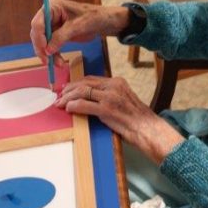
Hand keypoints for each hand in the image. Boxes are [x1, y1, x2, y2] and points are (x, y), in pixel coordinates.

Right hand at [30, 0, 129, 64]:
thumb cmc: (93, 17)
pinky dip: (53, 55)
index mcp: (53, 6)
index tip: (45, 50)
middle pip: (37, 33)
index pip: (38, 22)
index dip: (39, 38)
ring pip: (42, 42)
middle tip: (47, 62)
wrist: (104, 22)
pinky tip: (59, 62)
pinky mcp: (56, 33)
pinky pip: (50, 46)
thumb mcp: (78, 26)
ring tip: (59, 64)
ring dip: (48, 54)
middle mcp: (49, 14)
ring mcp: (52, 24)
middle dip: (42, 48)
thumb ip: (62, 37)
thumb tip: (48, 50)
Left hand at [55, 76, 183, 164]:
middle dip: (69, 90)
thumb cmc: (136, 118)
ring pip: (81, 92)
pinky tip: (68, 109)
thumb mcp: (123, 100)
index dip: (76, 84)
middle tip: (59, 96)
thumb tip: (91, 99)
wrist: (148, 128)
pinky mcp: (106, 109)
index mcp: (117, 82)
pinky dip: (73, 106)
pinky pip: (84, 105)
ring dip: (68, 98)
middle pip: (84, 83)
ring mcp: (110, 97)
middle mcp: (113, 86)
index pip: (91, 79)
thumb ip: (109, 96)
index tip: (67, 89)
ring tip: (60, 103)